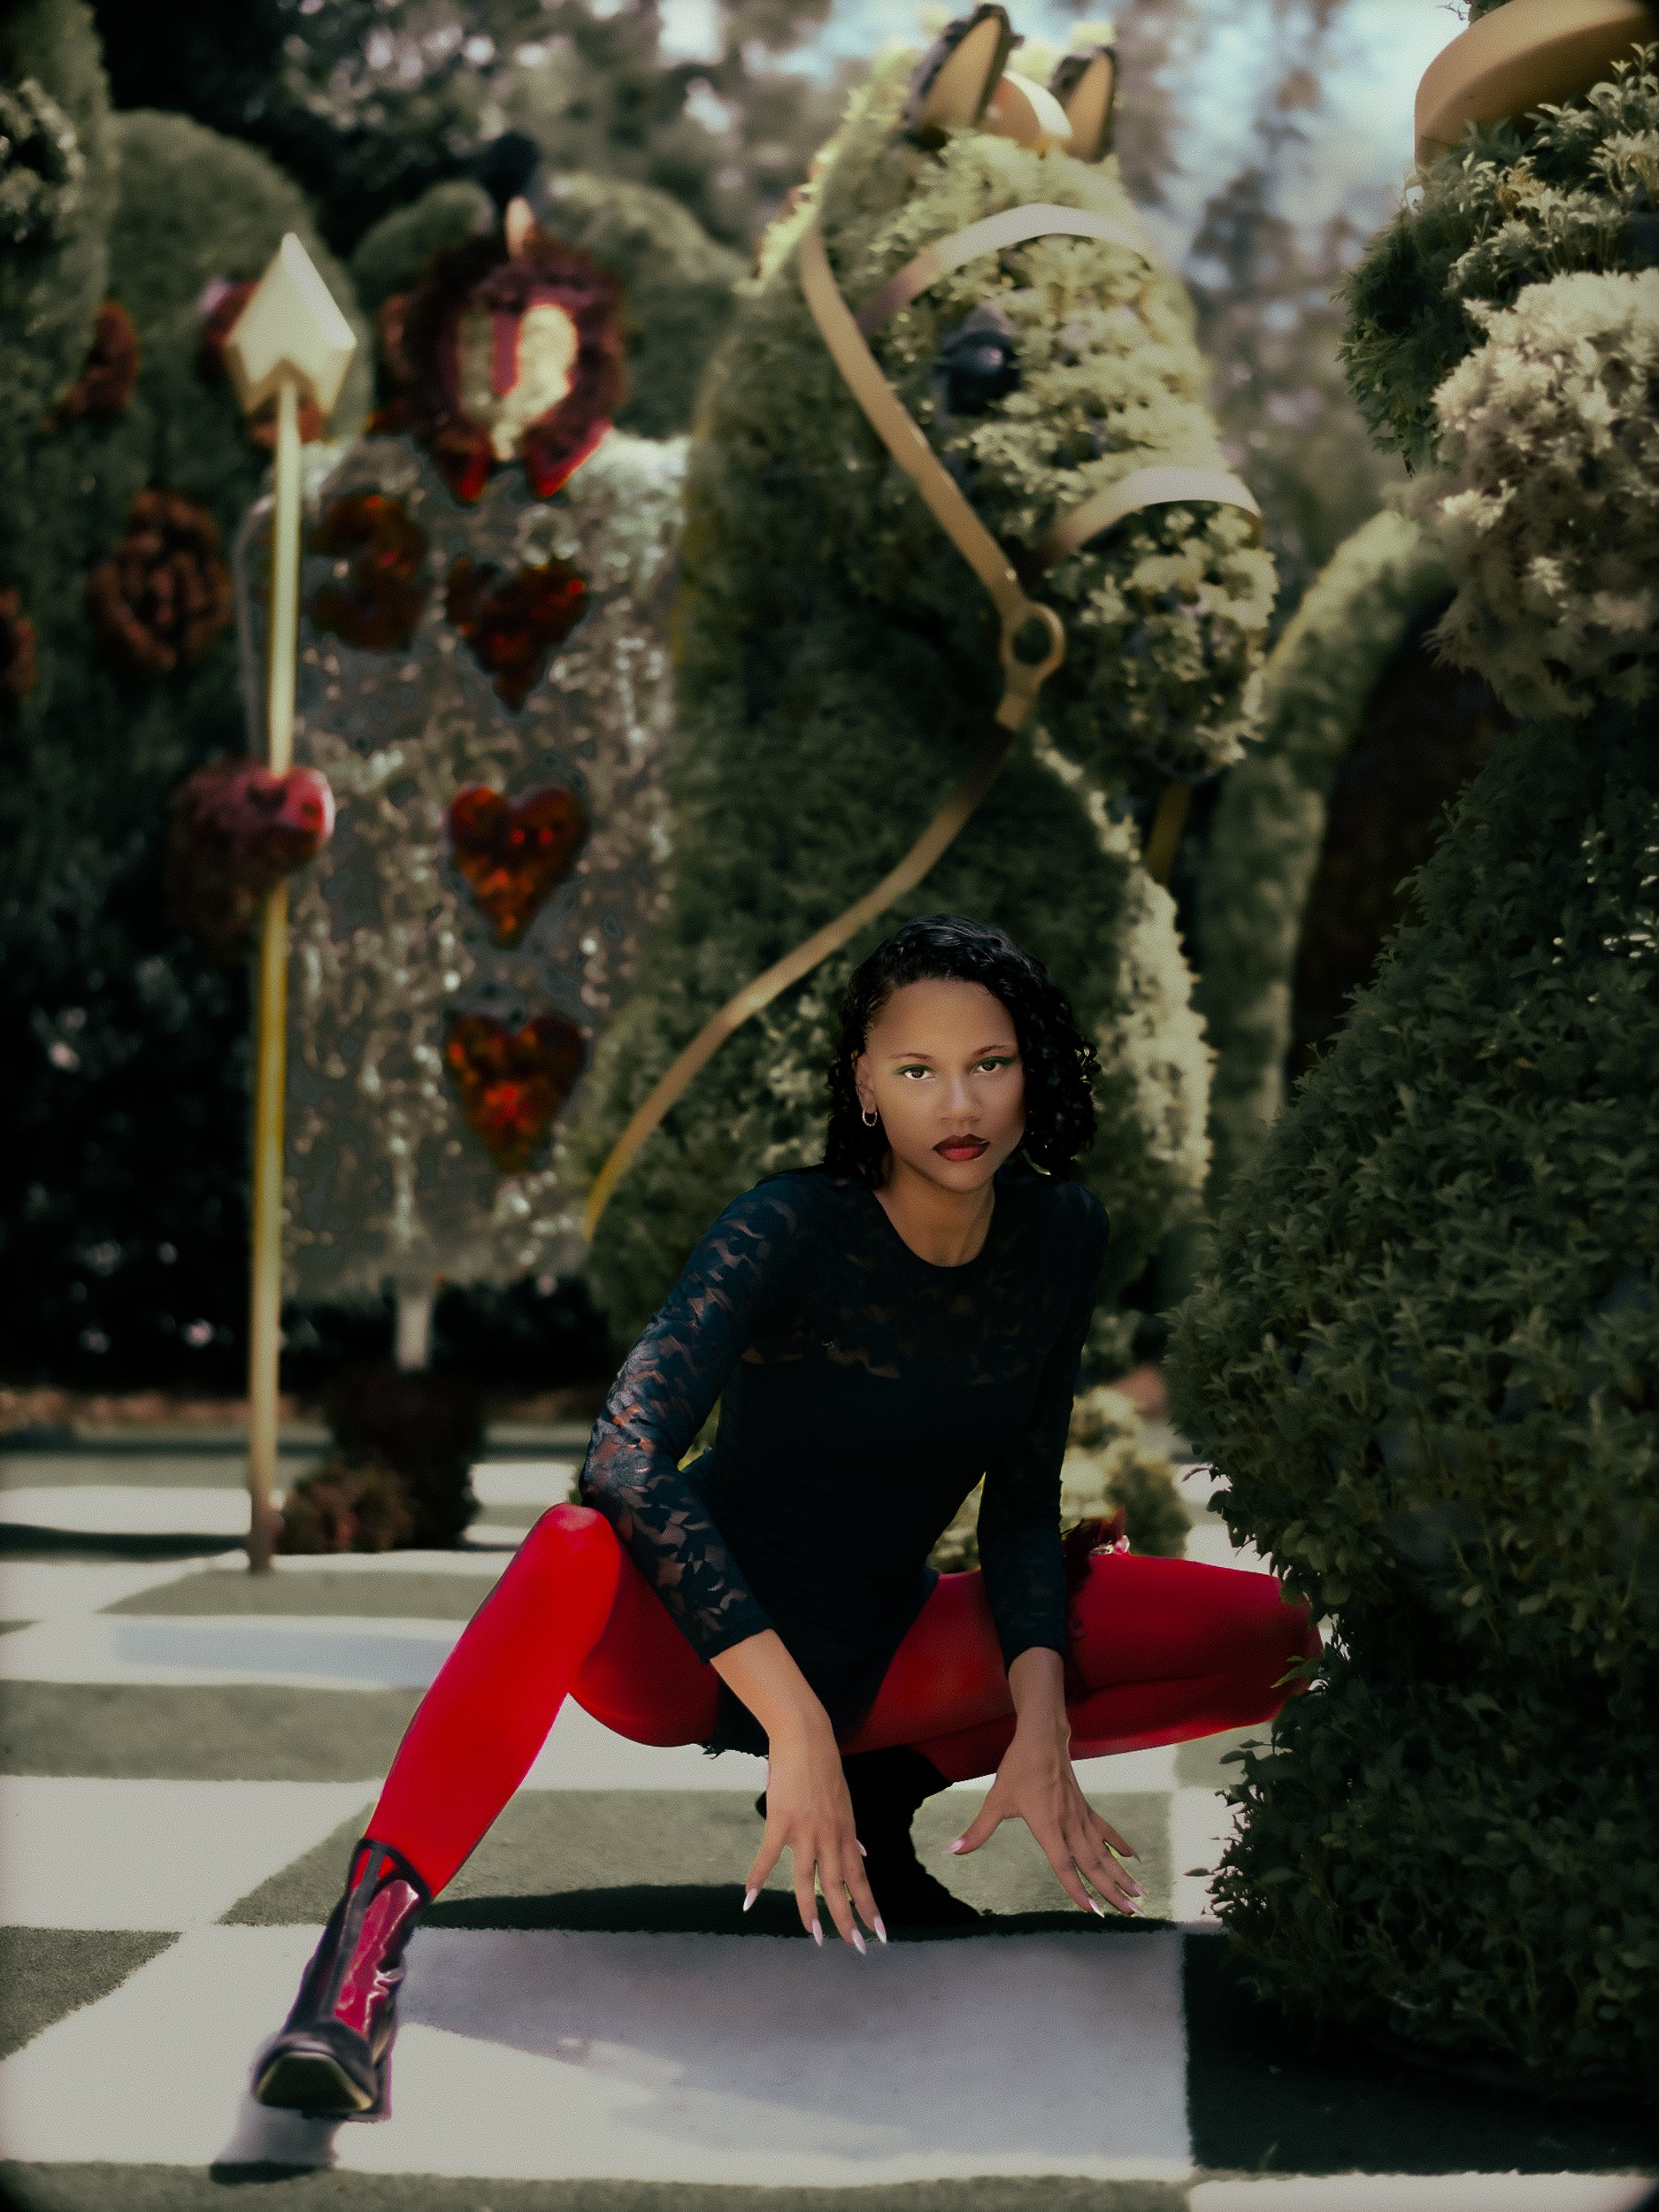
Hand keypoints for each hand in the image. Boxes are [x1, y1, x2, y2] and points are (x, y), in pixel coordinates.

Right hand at [744, 1720, 884, 1950]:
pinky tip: (749, 1900)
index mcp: (846, 1833)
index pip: (861, 1878)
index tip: (880, 1932)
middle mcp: (830, 1836)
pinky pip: (769, 1856)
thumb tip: (863, 1855)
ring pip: (811, 1879)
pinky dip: (758, 1878)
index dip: (870, 1906)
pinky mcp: (781, 1820)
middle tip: (857, 1949)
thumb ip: (851, 1834)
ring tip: (817, 1937)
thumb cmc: (824, 1769)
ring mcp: (806, 1830)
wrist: (806, 1739)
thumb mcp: (845, 1803)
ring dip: (814, 1911)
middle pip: (841, 1885)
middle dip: (850, 1919)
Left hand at [947, 1717, 1144, 1918]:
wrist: (1042, 1738)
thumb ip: (978, 1830)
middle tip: (1134, 1913)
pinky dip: (1119, 1845)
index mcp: (1047, 1825)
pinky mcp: (1085, 1808)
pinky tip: (1133, 1859)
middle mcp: (1069, 1824)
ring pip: (1103, 1852)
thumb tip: (952, 1851)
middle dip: (1112, 1891)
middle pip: (1093, 1863)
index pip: (1064, 1865)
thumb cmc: (1018, 1768)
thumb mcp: (996, 1799)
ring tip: (1139, 1896)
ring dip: (1121, 1874)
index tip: (1094, 1911)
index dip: (1077, 1889)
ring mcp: (1080, 1816)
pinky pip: (1105, 1831)